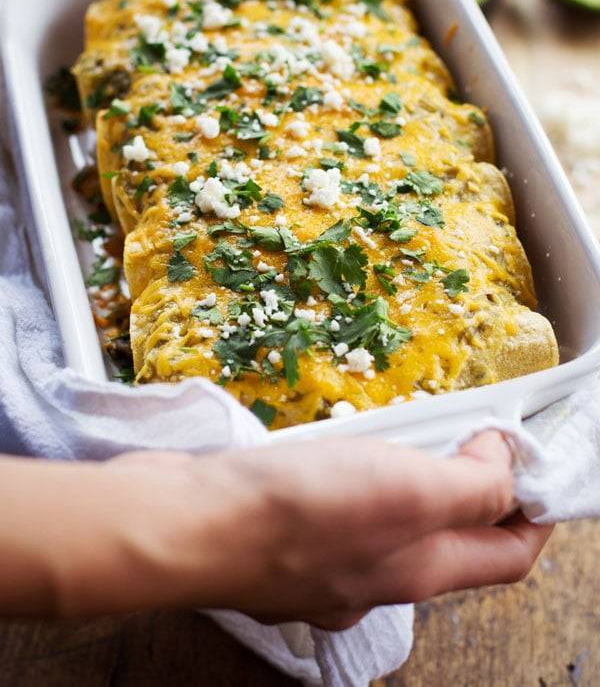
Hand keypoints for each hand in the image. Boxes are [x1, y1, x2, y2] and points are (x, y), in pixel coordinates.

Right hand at [169, 431, 551, 629]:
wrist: (185, 526)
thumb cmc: (299, 512)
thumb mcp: (408, 491)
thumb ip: (472, 484)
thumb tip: (506, 463)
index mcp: (418, 571)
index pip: (508, 557)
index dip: (536, 516)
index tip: (541, 469)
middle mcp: (376, 579)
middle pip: (450, 543)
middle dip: (475, 494)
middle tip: (476, 439)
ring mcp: (325, 565)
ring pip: (391, 527)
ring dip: (412, 485)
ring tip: (410, 435)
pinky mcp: (283, 539)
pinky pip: (340, 513)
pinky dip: (357, 481)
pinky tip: (340, 450)